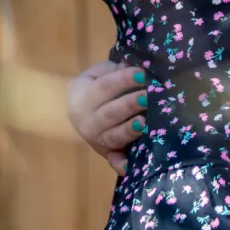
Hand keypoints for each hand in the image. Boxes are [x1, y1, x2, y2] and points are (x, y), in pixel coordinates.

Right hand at [67, 59, 148, 175]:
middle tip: (149, 96)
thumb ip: (117, 69)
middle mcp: (88, 120)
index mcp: (84, 96)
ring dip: (128, 131)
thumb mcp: (101, 73)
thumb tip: (138, 64)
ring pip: (113, 136)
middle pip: (110, 113)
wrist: (80, 109)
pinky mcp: (108, 153)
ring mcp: (98, 139)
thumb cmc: (99, 85)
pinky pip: (114, 161)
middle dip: (130, 105)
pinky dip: (121, 164)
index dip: (123, 80)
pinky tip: (130, 166)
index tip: (143, 73)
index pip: (105, 87)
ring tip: (144, 122)